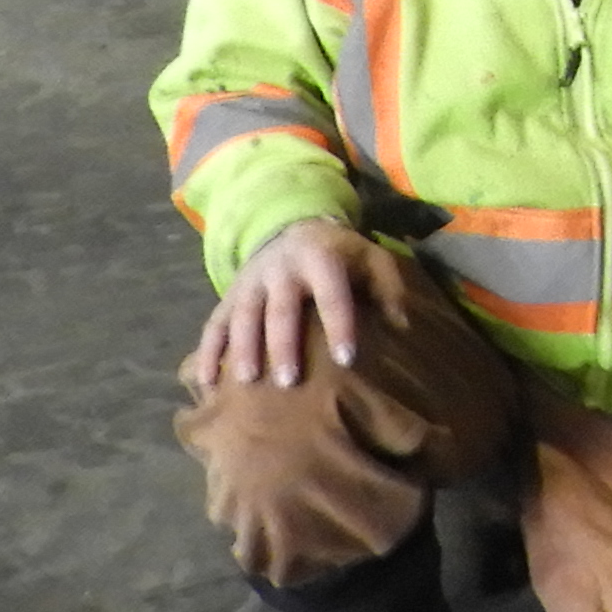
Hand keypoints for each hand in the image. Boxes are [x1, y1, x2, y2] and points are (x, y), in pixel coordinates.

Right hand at [185, 217, 385, 392]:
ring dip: (243, 349)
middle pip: (280, 309)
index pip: (332, 295)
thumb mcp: (371, 260)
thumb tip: (404, 329)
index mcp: (321, 260)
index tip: (346, 360)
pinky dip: (208, 353)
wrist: (292, 227)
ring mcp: (250, 283)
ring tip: (247, 382)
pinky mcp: (229, 296)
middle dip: (283, 344)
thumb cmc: (340, 255)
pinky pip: (214, 325)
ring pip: (243, 317)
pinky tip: (207, 383)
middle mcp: (281, 270)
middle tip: (289, 380)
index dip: (340, 325)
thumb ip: (389, 290)